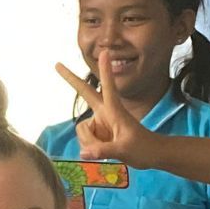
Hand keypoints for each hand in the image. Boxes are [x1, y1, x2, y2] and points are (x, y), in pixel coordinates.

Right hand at [57, 52, 153, 166]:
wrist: (152, 155)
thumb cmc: (143, 148)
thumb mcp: (124, 150)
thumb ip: (103, 151)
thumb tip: (83, 153)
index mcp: (114, 110)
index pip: (108, 87)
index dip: (105, 71)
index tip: (104, 53)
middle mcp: (104, 113)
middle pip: (84, 93)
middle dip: (71, 79)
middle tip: (57, 65)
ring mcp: (100, 122)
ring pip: (81, 131)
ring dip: (89, 143)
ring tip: (108, 148)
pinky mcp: (97, 133)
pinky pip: (84, 141)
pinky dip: (90, 149)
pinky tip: (104, 151)